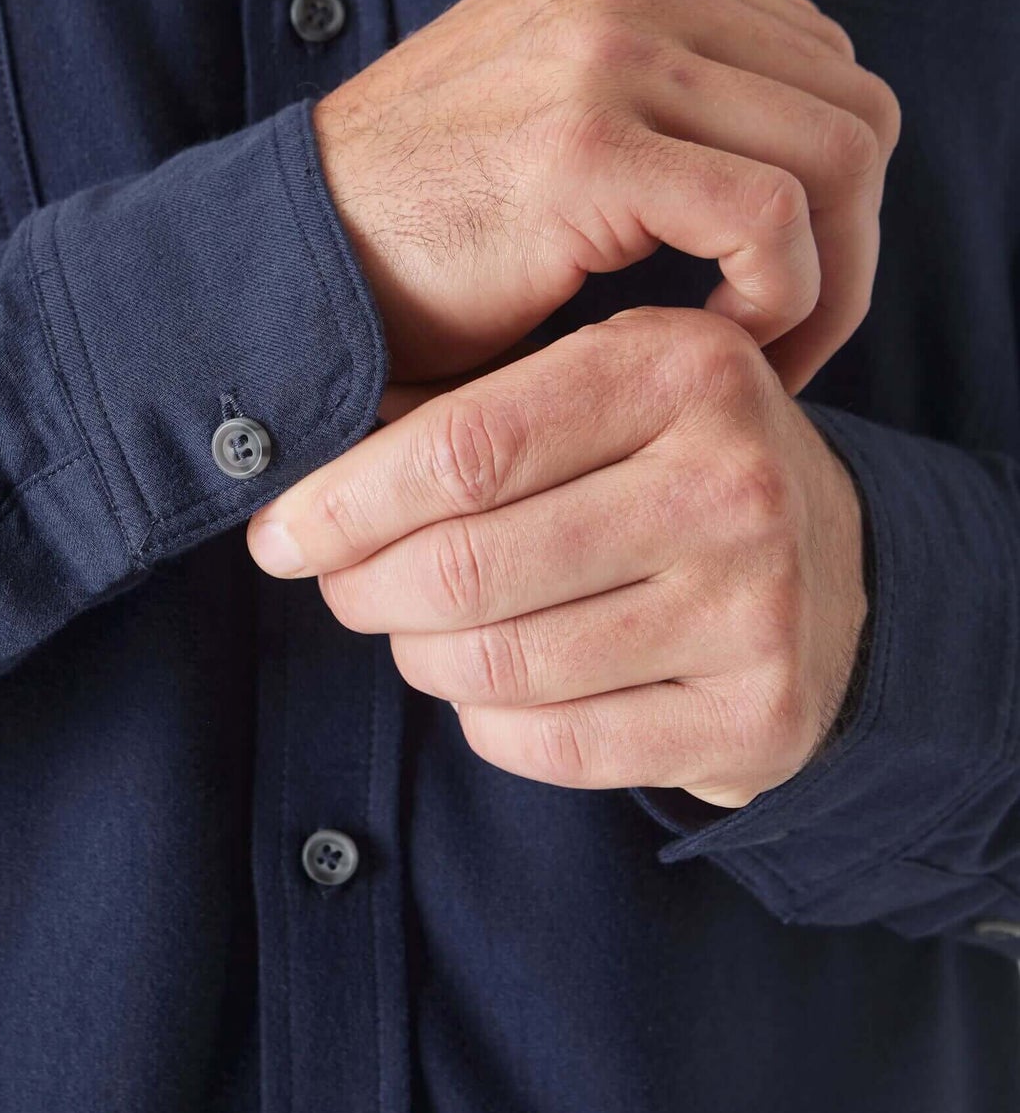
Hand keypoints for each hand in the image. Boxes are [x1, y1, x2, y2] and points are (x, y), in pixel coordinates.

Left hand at [245, 307, 867, 807]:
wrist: (836, 572)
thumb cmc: (667, 465)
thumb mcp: (594, 388)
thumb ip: (462, 410)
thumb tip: (301, 472)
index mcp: (680, 368)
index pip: (465, 446)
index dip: (345, 502)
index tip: (278, 534)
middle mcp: (732, 482)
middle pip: (468, 565)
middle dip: (365, 589)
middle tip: (340, 588)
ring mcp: (757, 607)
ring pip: (500, 665)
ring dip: (420, 658)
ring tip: (413, 633)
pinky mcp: (758, 715)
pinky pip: (554, 744)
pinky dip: (485, 724)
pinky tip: (485, 691)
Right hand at [312, 0, 899, 392]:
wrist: (289, 261)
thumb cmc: (416, 226)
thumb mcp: (550, 119)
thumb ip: (665, 100)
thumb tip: (791, 143)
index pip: (815, 59)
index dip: (829, 186)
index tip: (777, 284)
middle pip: (851, 102)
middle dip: (852, 237)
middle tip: (794, 334)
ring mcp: (604, 53)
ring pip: (838, 153)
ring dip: (829, 276)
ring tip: (760, 346)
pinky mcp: (585, 146)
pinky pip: (768, 217)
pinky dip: (781, 297)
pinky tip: (717, 338)